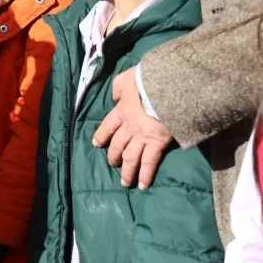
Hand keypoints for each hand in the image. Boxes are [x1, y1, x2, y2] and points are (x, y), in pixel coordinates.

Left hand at [92, 68, 174, 189]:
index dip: (101, 135)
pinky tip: (143, 185)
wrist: (165, 87)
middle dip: (113, 156)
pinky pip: (149, 163)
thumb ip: (118, 86)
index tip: (96, 144)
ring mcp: (142, 137)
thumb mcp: (127, 77)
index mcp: (122, 110)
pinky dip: (146, 175)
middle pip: (118, 145)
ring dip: (127, 171)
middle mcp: (129, 126)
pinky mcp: (156, 143)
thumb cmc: (148, 80)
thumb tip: (115, 96)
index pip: (108, 126)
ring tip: (125, 182)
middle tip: (112, 164)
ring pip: (130, 157)